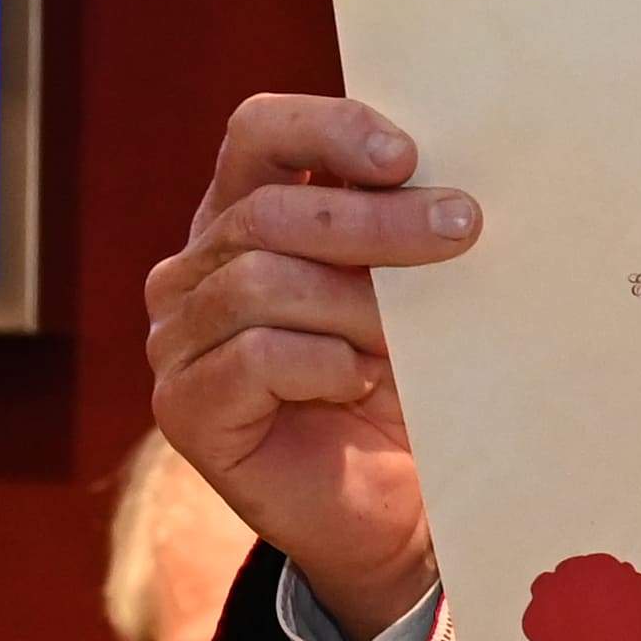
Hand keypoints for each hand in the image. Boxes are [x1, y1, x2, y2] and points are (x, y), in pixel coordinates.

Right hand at [144, 92, 474, 640]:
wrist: (397, 511)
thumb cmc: (406, 388)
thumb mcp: (411, 293)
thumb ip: (406, 229)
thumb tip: (453, 183)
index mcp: (243, 215)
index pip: (258, 133)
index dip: (328, 129)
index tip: (408, 154)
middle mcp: (195, 271)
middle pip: (269, 211)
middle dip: (375, 219)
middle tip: (461, 229)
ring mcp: (178, 341)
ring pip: (259, 283)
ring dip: (356, 306)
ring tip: (410, 340)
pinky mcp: (183, 408)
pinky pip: (253, 358)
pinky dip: (324, 365)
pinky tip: (361, 384)